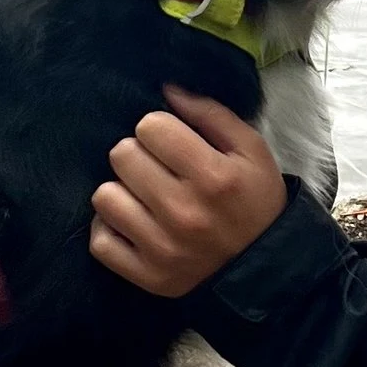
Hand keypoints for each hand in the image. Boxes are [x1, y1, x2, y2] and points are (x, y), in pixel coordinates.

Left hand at [90, 85, 287, 297]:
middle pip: (122, 155)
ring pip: (104, 196)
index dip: (159, 128)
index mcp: (213, 176)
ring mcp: (163, 248)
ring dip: (121, 190)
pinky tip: (131, 222)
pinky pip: (100, 242)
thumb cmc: (256, 200)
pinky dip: (110, 229)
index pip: (150, 127)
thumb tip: (166, 90)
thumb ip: (211, 113)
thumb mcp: (252, 150)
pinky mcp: (148, 275)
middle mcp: (184, 212)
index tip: (171, 142)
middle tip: (156, 167)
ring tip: (143, 195)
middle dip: (138, 154)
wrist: (266, 267)